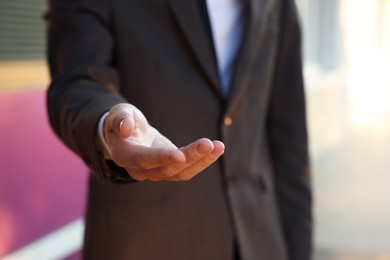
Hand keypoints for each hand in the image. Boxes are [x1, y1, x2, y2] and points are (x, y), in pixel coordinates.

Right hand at [103, 103, 224, 180]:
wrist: (128, 134)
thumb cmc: (122, 120)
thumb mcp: (119, 113)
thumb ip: (120, 119)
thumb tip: (125, 128)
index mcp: (124, 155)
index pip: (143, 159)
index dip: (161, 157)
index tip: (180, 155)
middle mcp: (140, 170)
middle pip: (167, 169)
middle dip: (189, 157)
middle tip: (208, 144)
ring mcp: (156, 172)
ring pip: (181, 172)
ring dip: (201, 161)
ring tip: (218, 146)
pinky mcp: (170, 169)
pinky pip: (188, 169)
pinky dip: (203, 160)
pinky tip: (217, 148)